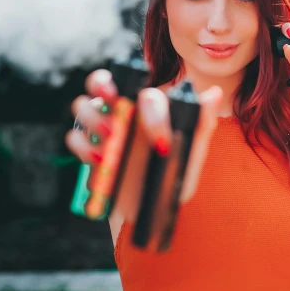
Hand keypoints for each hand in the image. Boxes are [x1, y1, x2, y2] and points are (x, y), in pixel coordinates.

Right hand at [65, 69, 221, 221]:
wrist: (156, 208)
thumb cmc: (177, 173)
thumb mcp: (193, 151)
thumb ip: (202, 122)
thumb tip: (214, 92)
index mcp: (150, 107)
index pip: (142, 87)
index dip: (148, 103)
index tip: (161, 135)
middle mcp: (124, 111)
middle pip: (101, 82)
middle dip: (101, 83)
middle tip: (112, 97)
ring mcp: (104, 129)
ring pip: (83, 106)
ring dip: (93, 117)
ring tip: (110, 136)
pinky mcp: (90, 150)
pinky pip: (75, 138)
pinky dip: (82, 145)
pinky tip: (100, 159)